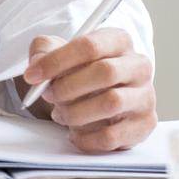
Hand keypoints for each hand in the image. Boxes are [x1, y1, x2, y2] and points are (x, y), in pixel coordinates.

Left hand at [22, 30, 156, 151]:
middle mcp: (139, 66)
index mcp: (119, 41)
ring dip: (76, 112)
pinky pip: (112, 135)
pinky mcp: (144, 124)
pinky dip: (85, 138)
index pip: (90, 46)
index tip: (32, 75)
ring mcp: (145, 95)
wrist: (102, 99)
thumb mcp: (60, 54)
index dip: (57, 61)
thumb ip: (44, 51)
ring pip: (111, 103)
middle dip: (68, 87)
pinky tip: (76, 132)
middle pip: (106, 72)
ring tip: (62, 114)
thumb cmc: (81, 73)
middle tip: (49, 95)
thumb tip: (37, 67)